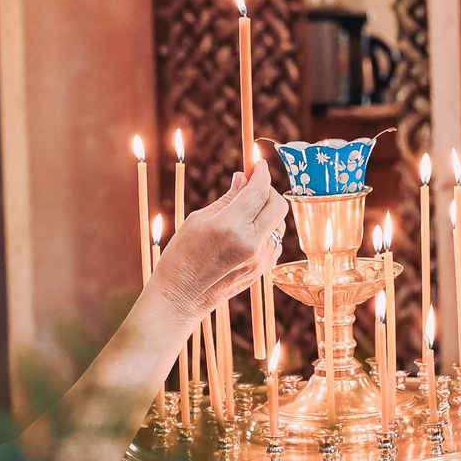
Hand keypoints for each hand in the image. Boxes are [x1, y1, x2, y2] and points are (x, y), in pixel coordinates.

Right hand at [149, 170, 285, 321]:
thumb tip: (243, 178)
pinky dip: (268, 230)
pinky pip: (276, 241)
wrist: (180, 298)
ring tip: (247, 210)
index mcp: (231, 227)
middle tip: (252, 185)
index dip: (260, 173)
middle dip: (268, 189)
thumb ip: (227, 198)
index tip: (257, 163)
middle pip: (277, 205)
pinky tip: (250, 230)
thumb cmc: (181, 256)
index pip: (258, 191)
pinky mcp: (262, 270)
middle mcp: (251, 243)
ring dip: (269, 210)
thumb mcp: (198, 220)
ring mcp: (260, 259)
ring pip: (280, 223)